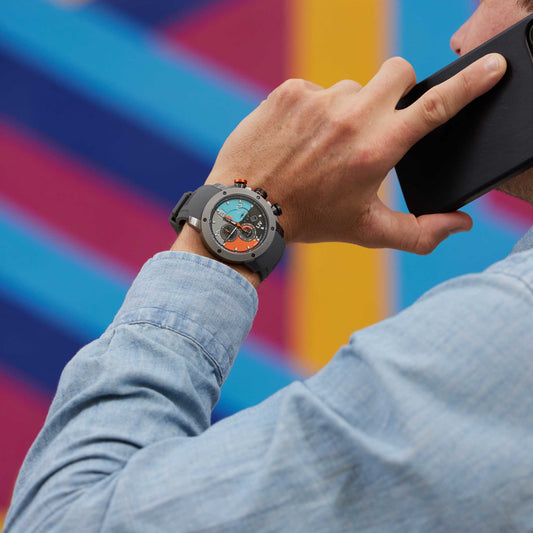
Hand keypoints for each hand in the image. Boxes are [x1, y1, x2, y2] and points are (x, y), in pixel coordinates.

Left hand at [206, 54, 506, 253]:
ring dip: (349, 108)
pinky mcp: (290, 91)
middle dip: (399, 91)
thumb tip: (461, 224)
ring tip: (325, 145)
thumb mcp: (366, 231)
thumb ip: (420, 232)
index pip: (436, 107)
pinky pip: (316, 89)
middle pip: (399, 73)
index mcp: (378, 149)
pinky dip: (314, 109)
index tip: (492, 67)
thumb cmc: (310, 220)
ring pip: (353, 86)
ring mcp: (318, 99)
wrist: (248, 209)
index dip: (471, 84)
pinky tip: (299, 138)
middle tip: (380, 120)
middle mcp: (351, 117)